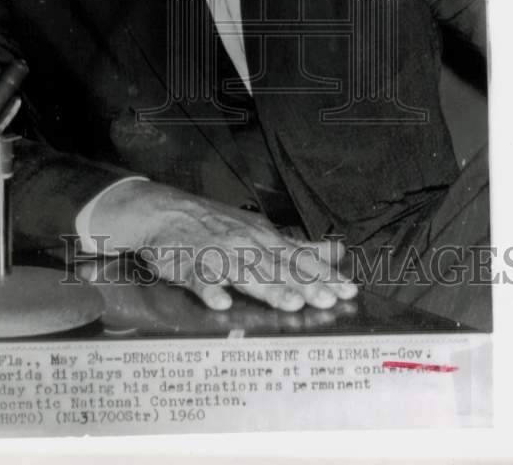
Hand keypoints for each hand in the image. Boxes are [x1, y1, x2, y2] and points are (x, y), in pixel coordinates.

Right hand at [89, 180, 356, 311]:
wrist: (163, 211)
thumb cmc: (215, 225)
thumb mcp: (260, 230)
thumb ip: (298, 248)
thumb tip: (337, 252)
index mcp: (263, 239)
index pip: (299, 260)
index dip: (324, 276)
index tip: (349, 290)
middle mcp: (245, 245)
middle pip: (278, 268)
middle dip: (304, 284)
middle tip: (328, 300)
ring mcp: (217, 255)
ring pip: (246, 273)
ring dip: (268, 287)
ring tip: (290, 302)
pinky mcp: (188, 265)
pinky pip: (200, 278)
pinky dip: (210, 289)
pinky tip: (221, 302)